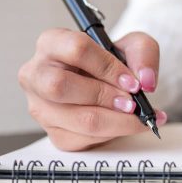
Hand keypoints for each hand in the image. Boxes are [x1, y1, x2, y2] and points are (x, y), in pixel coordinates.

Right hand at [17, 29, 166, 150]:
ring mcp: (41, 107)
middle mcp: (36, 74)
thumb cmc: (112, 62)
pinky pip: (84, 139)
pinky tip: (127, 125)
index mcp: (51, 43)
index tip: (132, 81)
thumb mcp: (132, 46)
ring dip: (116, 121)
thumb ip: (144, 52)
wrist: (107, 85)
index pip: (75, 49)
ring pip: (78, 119)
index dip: (107, 67)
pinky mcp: (53, 133)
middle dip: (105, 96)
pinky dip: (113, 134)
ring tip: (137, 116)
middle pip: (61, 86)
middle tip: (132, 103)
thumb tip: (145, 80)